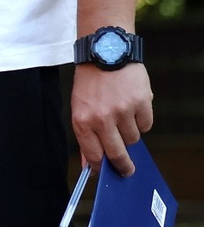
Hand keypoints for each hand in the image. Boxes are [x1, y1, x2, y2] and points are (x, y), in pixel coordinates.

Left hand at [73, 60, 152, 175]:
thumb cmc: (90, 84)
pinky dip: (141, 122)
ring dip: (129, 134)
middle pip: (117, 154)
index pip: (93, 155)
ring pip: (133, 139)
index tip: (104, 173)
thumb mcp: (79, 109)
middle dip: (122, 166)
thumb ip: (86, 137)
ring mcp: (124, 110)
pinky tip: (133, 109)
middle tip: (127, 171)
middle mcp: (103, 118)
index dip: (99, 167)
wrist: (106, 54)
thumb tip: (89, 164)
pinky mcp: (142, 102)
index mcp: (83, 122)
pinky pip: (146, 125)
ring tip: (122, 118)